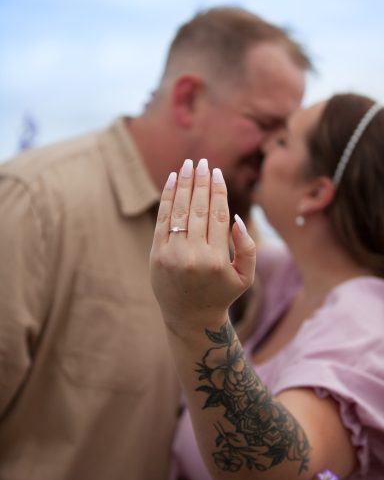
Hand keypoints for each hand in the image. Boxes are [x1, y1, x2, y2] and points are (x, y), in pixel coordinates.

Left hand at [150, 158, 255, 332]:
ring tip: (187, 166)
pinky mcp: (157, 254)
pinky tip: (171, 181)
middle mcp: (194, 256)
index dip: (217, 191)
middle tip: (202, 162)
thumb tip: (237, 217)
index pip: (218, 215)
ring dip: (183, 185)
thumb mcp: (245, 277)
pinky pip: (162, 220)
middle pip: (197, 209)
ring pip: (179, 211)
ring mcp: (172, 255)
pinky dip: (167, 199)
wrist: (189, 317)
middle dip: (200, 182)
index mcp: (217, 260)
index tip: (217, 173)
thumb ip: (248, 248)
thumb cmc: (221, 294)